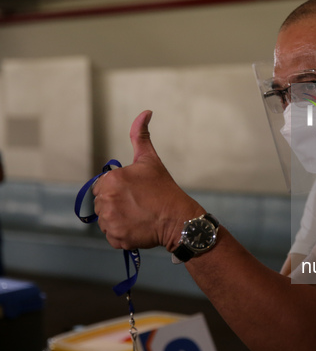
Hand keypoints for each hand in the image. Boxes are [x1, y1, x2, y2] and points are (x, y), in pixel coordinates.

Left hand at [93, 110, 202, 250]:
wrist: (179, 220)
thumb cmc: (165, 190)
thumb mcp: (151, 160)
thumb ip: (141, 136)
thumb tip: (145, 112)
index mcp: (111, 181)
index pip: (101, 187)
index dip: (118, 190)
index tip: (134, 193)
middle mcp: (106, 201)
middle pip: (102, 204)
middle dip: (117, 205)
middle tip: (138, 206)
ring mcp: (110, 221)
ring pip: (106, 220)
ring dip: (118, 219)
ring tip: (138, 216)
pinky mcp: (116, 238)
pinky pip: (112, 236)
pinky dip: (122, 234)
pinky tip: (138, 227)